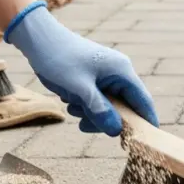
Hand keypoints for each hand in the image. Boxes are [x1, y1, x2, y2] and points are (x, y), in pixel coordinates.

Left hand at [5, 1, 158, 135]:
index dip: (145, 122)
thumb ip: (100, 110)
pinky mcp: (94, 79)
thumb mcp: (79, 88)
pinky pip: (97, 101)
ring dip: (92, 114)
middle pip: (124, 108)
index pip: (143, 101)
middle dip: (106, 119)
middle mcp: (118, 73)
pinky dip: (86, 107)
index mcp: (122, 71)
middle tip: (85, 125)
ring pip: (109, 107)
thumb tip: (116, 131)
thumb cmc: (59, 58)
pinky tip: (71, 102)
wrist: (38, 40)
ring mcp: (106, 76)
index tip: (144, 143)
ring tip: (73, 107)